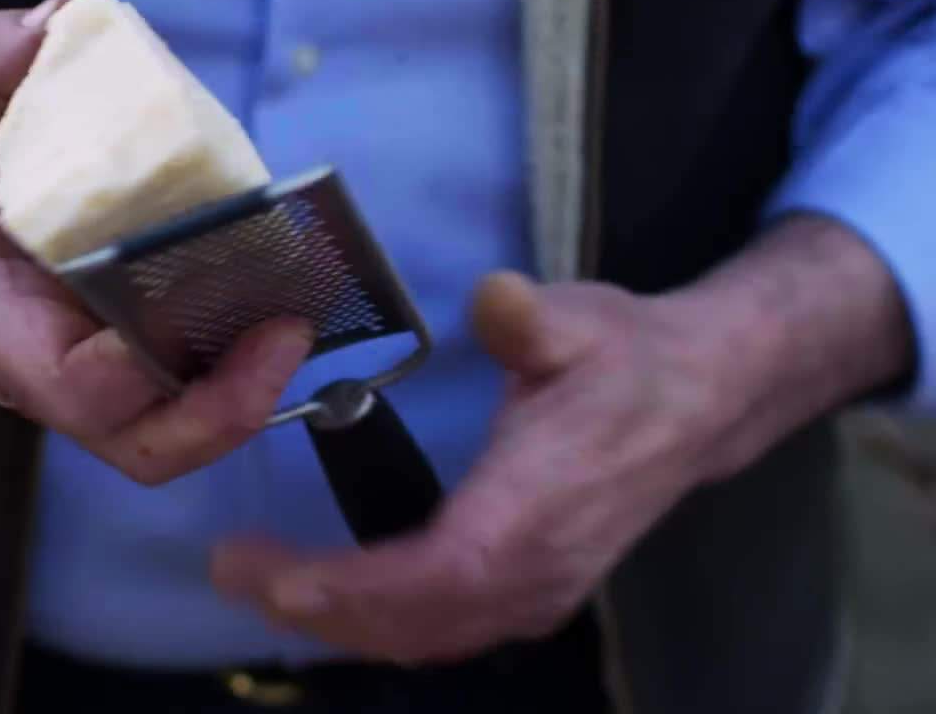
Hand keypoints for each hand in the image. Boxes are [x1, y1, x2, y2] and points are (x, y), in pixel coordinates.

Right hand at [0, 0, 314, 484]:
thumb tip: (67, 15)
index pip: (69, 391)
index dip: (131, 375)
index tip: (181, 317)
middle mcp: (49, 373)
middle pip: (143, 445)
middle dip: (224, 409)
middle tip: (287, 330)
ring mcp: (93, 376)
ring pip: (178, 427)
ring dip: (249, 385)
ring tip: (301, 308)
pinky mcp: (130, 356)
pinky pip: (191, 380)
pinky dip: (241, 351)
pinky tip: (282, 286)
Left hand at [210, 218, 909, 662]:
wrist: (700, 401)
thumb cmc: (628, 358)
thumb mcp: (580, 319)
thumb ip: (529, 318)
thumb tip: (496, 299)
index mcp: (538, 504)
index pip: (439, 572)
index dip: (354, 587)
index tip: (275, 573)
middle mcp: (537, 568)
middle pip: (414, 622)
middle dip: (317, 608)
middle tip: (235, 571)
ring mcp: (538, 591)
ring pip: (425, 637)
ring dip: (339, 623)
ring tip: (261, 585)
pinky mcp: (534, 593)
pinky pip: (443, 631)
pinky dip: (378, 624)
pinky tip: (327, 599)